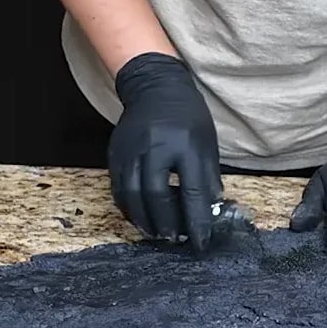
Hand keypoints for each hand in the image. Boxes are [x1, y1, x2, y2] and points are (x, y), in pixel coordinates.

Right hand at [108, 52, 222, 251]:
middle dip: (166, 223)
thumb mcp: (207, 142)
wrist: (155, 87)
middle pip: (157, 195)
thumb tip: (210, 210)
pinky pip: (118, 186)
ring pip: (132, 194)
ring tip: (155, 234)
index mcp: (186, 145)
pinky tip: (138, 217)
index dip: (197, 220)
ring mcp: (132, 150)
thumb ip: (208, 176)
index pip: (193, 191)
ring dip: (143, 220)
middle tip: (174, 239)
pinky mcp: (116, 152)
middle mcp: (156, 147)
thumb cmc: (187, 117)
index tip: (201, 241)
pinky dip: (128, 206)